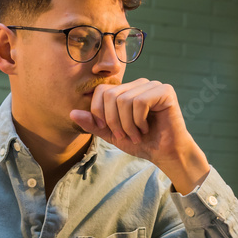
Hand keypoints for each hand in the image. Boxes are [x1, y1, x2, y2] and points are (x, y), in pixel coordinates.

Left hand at [70, 78, 209, 193]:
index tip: (107, 130)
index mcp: (127, 90)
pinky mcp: (165, 91)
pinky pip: (140, 101)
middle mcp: (139, 84)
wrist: (165, 154)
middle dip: (113, 121)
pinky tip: (145, 129)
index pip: (101, 90)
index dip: (99, 112)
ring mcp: (153, 85)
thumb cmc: (141, 143)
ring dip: (127, 125)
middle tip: (124, 136)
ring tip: (136, 135)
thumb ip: (94, 124)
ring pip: (124, 100)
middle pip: (110, 94)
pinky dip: (138, 121)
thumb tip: (72, 113)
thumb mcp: (112, 134)